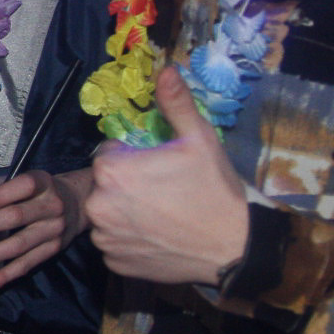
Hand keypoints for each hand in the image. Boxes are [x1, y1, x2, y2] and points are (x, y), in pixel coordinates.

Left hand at [0, 168, 88, 291]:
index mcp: (41, 183)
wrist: (78, 203)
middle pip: (16, 217)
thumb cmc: (36, 191)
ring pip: (19, 245)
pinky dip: (5, 276)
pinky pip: (27, 265)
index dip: (0, 196)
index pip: (23, 187)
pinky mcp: (53, 250)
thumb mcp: (16, 182)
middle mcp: (50, 206)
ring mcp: (53, 230)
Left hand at [86, 67, 248, 284]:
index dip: (132, 157)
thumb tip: (165, 70)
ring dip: (125, 212)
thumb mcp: (199, 140)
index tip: (156, 166)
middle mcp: (99, 205)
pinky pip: (115, 242)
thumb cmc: (215, 190)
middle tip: (162, 192)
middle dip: (127, 184)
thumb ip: (175, 104)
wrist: (234, 247)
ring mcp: (106, 238)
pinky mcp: (115, 263)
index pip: (109, 154)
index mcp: (112, 171)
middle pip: (105, 185)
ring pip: (108, 215)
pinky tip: (157, 236)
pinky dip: (129, 239)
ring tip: (161, 215)